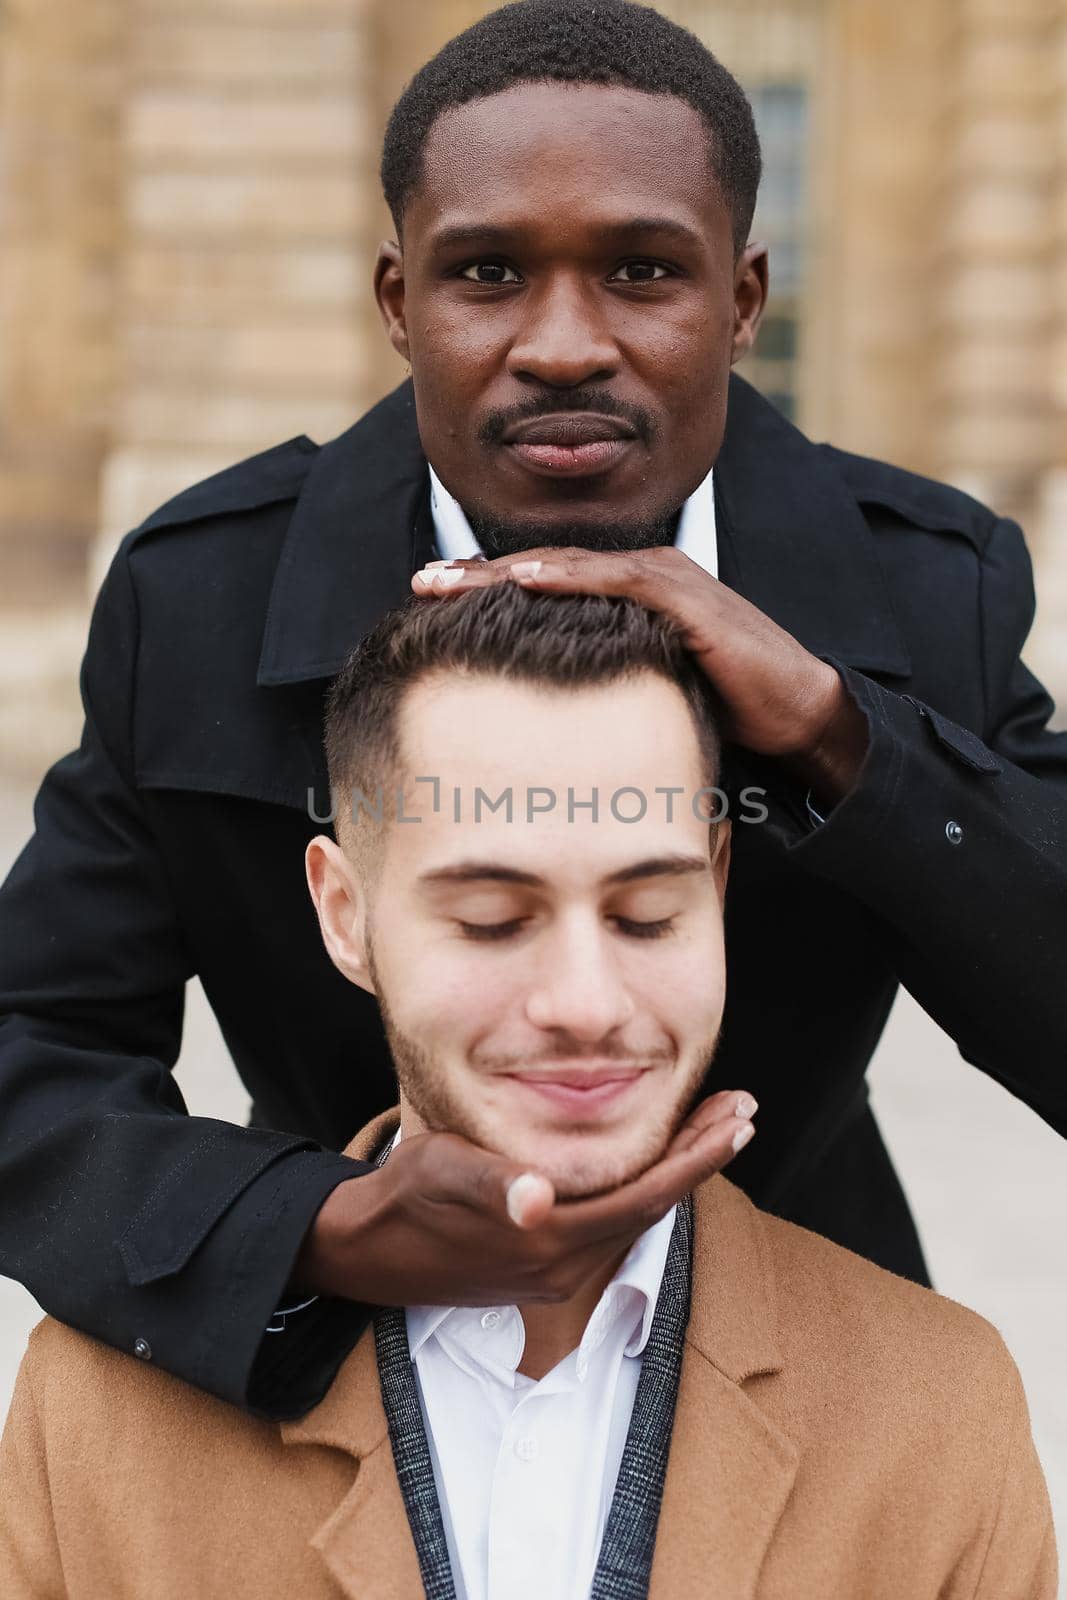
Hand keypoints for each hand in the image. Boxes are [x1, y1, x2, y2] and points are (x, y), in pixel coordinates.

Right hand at [291, 1089, 755, 1306]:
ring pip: (633, 1218)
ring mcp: (554, 1273)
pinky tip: (650, 1161)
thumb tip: (534, 1198)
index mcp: (547, 1239)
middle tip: (741, 1112)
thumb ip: (492, 1182)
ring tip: (710, 1128)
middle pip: (651, 1207)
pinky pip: (610, 1226)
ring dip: (676, 1173)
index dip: (696, 1158)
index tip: (736, 1119)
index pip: (644, 1197)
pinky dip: (642, 1187)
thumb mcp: (443, 1171)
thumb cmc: (406, 1196)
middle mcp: (562, 1266)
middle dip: (700, 1158)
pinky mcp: (542, 1269)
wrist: (368, 1250)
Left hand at [413, 548, 868, 803]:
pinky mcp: (687, 597)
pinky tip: (524, 581)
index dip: (485, 590)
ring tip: (451, 580)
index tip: (428, 600)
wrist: (794, 715)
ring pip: (570, 567)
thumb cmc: (720, 711)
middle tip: (419, 581)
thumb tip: (537, 722)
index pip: (545, 586)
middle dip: (478, 574)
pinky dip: (569, 577)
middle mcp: (643, 574)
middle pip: (545, 568)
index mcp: (628, 594)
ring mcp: (665, 579)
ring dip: (506, 572)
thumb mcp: (641, 695)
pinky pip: (618, 579)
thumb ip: (595, 687)